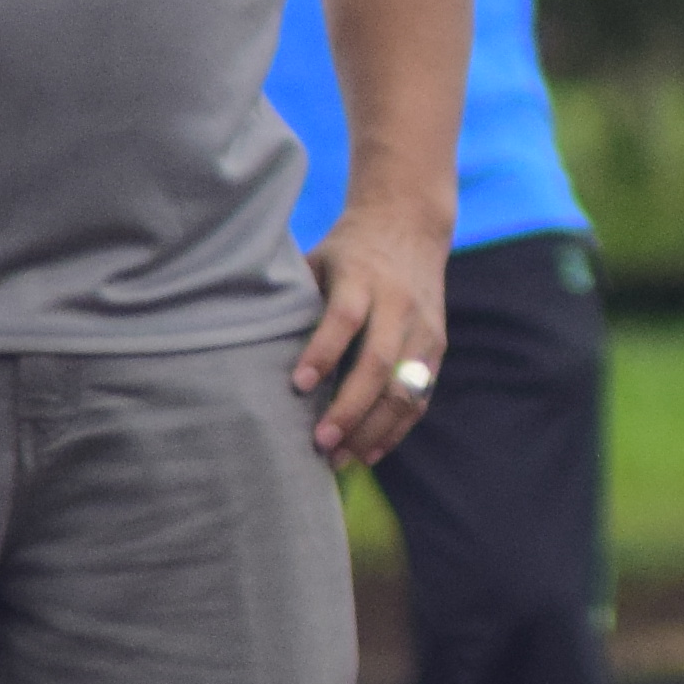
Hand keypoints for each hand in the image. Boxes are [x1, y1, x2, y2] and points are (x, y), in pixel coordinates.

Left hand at [293, 203, 453, 466]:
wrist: (409, 225)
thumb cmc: (346, 251)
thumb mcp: (317, 261)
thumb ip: (296, 299)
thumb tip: (246, 344)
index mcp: (362, 276)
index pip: (344, 318)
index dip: (322, 353)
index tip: (297, 386)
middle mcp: (399, 303)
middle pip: (379, 361)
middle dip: (350, 407)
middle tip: (320, 443)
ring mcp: (423, 328)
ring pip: (405, 387)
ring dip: (373, 429)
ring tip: (340, 458)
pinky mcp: (437, 347)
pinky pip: (420, 397)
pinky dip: (395, 429)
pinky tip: (368, 452)